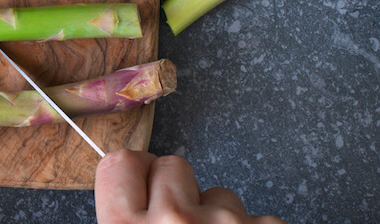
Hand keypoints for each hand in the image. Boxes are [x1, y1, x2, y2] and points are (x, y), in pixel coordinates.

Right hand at [95, 149, 285, 223]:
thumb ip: (121, 219)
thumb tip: (125, 189)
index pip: (121, 162)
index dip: (134, 177)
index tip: (143, 191)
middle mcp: (172, 219)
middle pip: (172, 166)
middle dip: (180, 192)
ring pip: (220, 194)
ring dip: (219, 218)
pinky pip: (259, 218)